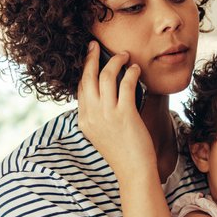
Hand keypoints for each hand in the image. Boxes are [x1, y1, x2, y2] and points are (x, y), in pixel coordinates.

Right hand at [76, 41, 155, 176]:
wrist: (133, 172)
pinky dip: (131, 72)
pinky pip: (126, 84)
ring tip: (124, 55)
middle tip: (96, 44)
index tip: (89, 57)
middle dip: (91, 57)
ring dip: (115, 61)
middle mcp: (91, 115)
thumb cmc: (123, 153)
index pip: (81, 88)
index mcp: (84, 120)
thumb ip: (99, 116)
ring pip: (105, 76)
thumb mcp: (102, 134)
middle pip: (87, 77)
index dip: (85, 70)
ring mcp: (106, 115)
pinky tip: (136, 69)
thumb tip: (105, 95)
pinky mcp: (124, 114)